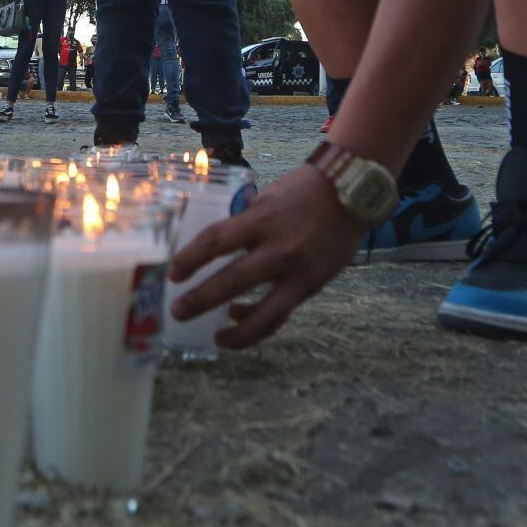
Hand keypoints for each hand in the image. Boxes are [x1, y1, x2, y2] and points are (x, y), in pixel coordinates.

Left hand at [168, 163, 359, 348]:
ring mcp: (298, 271)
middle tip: (178, 311)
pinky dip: (259, 321)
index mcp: (262, 219)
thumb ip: (244, 223)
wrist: (352, 193)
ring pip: (263, 313)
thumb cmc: (303, 190)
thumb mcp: (267, 198)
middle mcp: (279, 248)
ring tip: (215, 336)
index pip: (217, 241)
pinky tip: (239, 321)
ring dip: (236, 331)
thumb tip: (216, 246)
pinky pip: (280, 313)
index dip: (191, 259)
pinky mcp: (312, 286)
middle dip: (201, 300)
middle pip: (233, 280)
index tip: (173, 273)